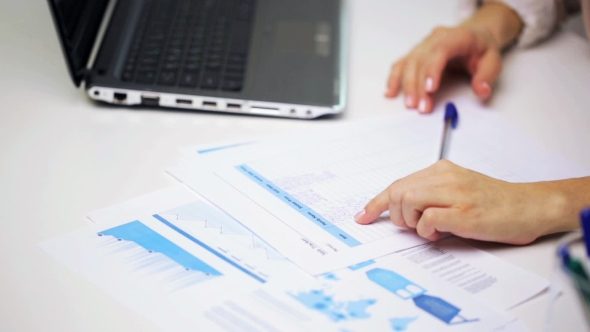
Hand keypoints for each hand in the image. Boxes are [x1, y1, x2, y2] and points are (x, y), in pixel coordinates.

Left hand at [354, 160, 567, 244]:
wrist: (529, 207)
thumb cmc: (493, 202)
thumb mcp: (458, 190)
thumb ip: (431, 195)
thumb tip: (401, 212)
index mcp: (442, 170)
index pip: (398, 183)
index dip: (376, 202)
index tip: (363, 215)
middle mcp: (445, 177)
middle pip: (397, 191)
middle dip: (395, 214)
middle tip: (412, 225)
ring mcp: (454, 194)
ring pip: (407, 200)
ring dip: (411, 221)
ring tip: (431, 229)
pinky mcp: (463, 213)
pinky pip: (427, 220)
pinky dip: (427, 231)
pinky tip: (442, 232)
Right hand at [386, 25, 500, 112]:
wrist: (474, 38)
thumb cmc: (481, 50)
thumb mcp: (492, 61)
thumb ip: (487, 76)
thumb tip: (481, 91)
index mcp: (456, 37)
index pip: (440, 51)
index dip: (432, 69)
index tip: (430, 89)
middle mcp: (436, 39)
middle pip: (420, 59)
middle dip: (418, 85)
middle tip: (421, 107)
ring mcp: (423, 46)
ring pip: (409, 63)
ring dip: (407, 85)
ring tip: (410, 104)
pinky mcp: (416, 54)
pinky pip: (401, 64)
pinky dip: (395, 79)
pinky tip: (391, 93)